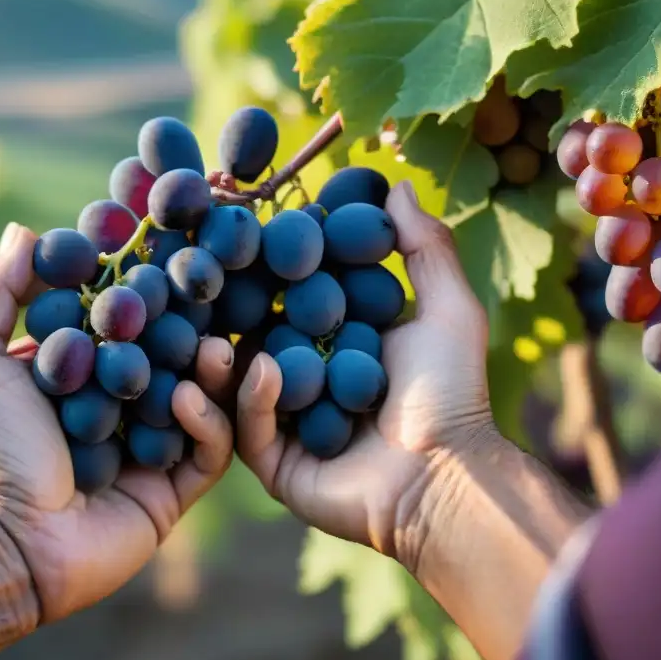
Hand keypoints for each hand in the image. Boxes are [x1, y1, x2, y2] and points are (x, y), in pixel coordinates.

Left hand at [0, 223, 235, 621]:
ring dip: (211, 373)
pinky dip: (207, 423)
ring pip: (198, 403)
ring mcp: (145, 453)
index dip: (144, 295)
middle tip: (212, 300)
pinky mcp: (169, 493)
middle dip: (190, 331)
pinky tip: (189, 398)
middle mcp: (115, 411)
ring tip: (216, 347)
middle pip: (167, 360)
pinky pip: (206, 453)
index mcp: (75, 378)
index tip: (170, 258)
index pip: (120, 327)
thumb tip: (23, 231)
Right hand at [236, 181, 495, 563]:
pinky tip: (262, 367)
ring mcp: (286, 423)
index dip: (270, 269)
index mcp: (336, 342)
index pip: (291, 298)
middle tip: (210, 280)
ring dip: (223, 357)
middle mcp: (306, 379)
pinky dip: (249, 397)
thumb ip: (425, 246)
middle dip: (231, 313)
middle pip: (254, 337)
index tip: (246, 237)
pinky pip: (246, 427)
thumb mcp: (448, 308)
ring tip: (216, 333)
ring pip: (238, 382)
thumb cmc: (450, 392)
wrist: (447, 476)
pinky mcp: (273, 462)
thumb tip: (398, 183)